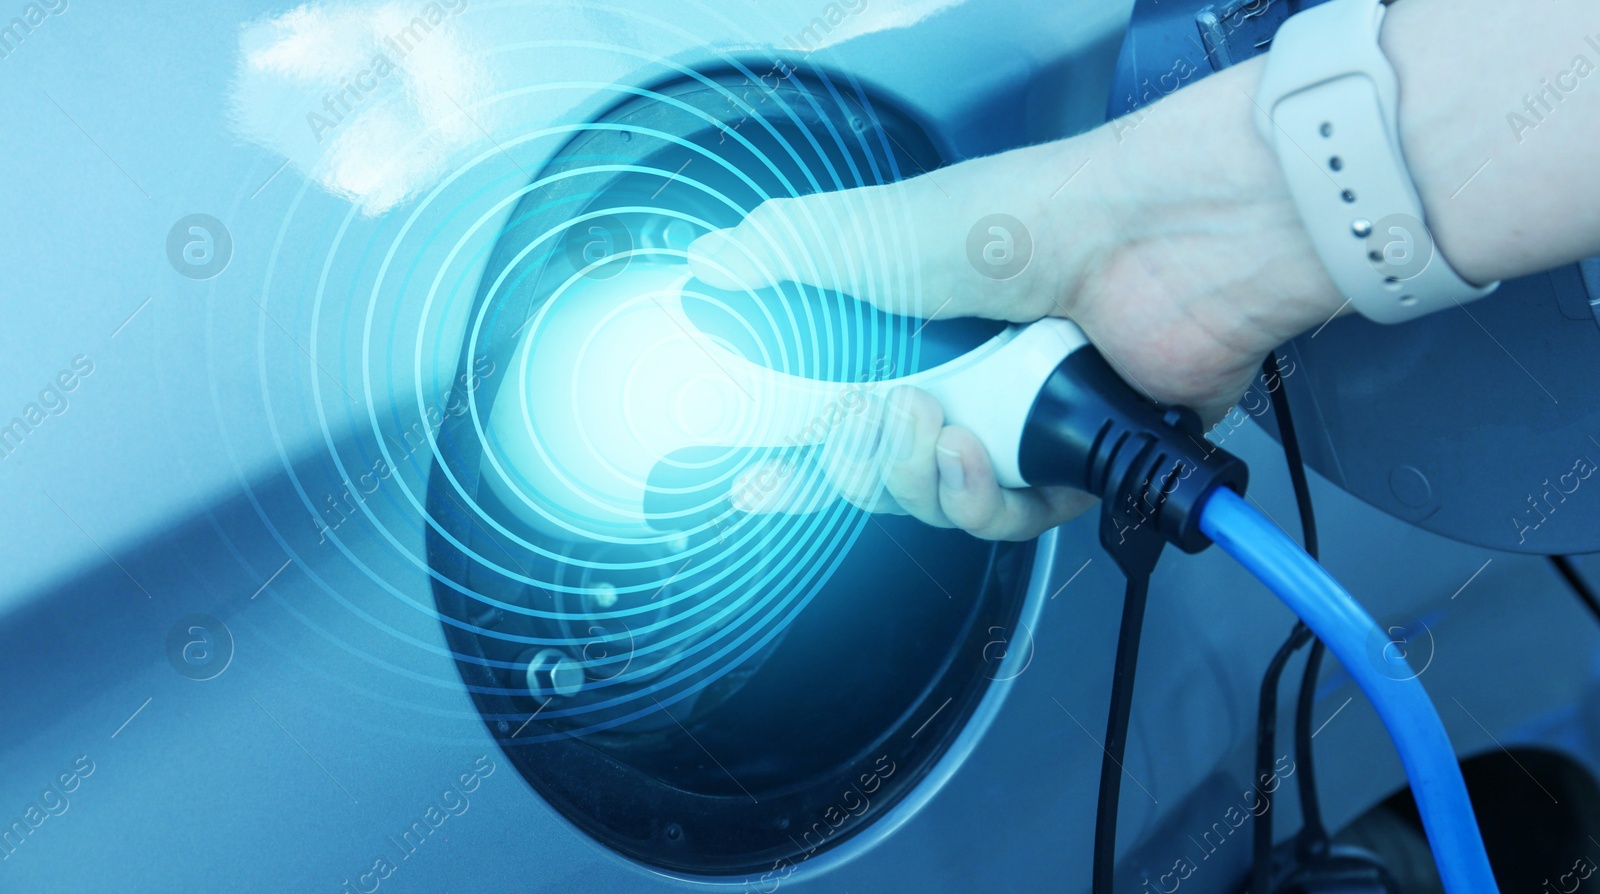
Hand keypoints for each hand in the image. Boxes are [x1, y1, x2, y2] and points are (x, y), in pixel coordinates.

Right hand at [689, 56, 1347, 539]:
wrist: (1143, 242)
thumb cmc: (1016, 224)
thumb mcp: (873, 232)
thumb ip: (785, 252)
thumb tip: (708, 267)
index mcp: (904, 332)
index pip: (829, 409)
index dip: (791, 454)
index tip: (755, 481)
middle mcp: (957, 380)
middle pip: (876, 472)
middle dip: (854, 464)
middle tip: (868, 418)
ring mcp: (1014, 421)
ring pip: (938, 504)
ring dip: (915, 481)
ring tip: (933, 430)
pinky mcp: (1072, 459)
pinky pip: (1012, 521)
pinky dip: (986, 500)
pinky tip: (979, 458)